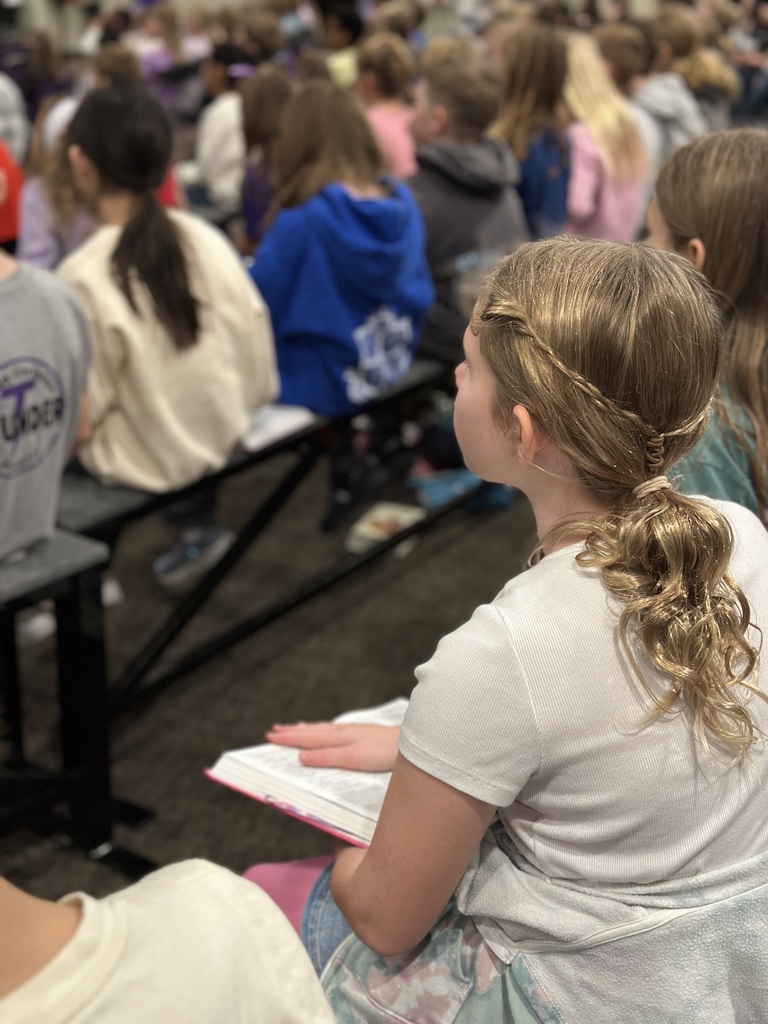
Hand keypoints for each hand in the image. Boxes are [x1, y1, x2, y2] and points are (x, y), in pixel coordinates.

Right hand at [264, 722, 399, 771]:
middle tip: (272, 731)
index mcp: (337, 738)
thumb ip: (327, 757)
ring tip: (291, 728)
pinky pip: (334, 731)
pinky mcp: (362, 734)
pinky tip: (325, 731)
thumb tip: (300, 757)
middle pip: (311, 732)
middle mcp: (342, 732)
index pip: (306, 738)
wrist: (410, 743)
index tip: (269, 737)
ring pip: (322, 730)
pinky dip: (322, 730)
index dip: (288, 739)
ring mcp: (352, 732)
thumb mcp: (353, 758)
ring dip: (305, 730)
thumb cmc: (383, 753)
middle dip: (291, 733)